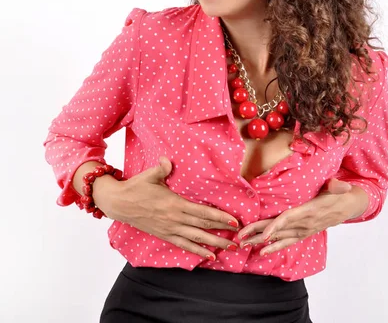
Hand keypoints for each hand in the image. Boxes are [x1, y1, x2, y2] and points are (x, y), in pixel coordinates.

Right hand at [107, 156, 241, 260]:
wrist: (119, 203)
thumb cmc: (135, 187)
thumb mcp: (150, 175)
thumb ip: (162, 168)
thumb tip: (168, 160)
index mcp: (174, 203)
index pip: (202, 212)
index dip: (219, 217)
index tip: (233, 220)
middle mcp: (174, 218)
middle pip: (203, 227)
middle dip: (222, 232)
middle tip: (239, 236)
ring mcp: (169, 229)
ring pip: (196, 239)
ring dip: (214, 244)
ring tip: (229, 248)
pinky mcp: (163, 235)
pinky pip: (183, 245)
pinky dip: (197, 251)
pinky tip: (208, 257)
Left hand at [237, 178, 361, 256]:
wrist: (348, 205)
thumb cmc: (339, 194)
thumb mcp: (338, 187)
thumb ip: (336, 186)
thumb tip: (341, 185)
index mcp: (309, 210)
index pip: (289, 219)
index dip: (276, 227)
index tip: (264, 235)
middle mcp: (304, 224)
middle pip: (278, 230)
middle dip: (258, 234)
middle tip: (240, 238)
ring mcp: (304, 230)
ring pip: (279, 237)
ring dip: (260, 241)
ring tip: (244, 244)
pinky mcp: (303, 233)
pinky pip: (287, 242)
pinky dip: (275, 246)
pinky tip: (262, 251)